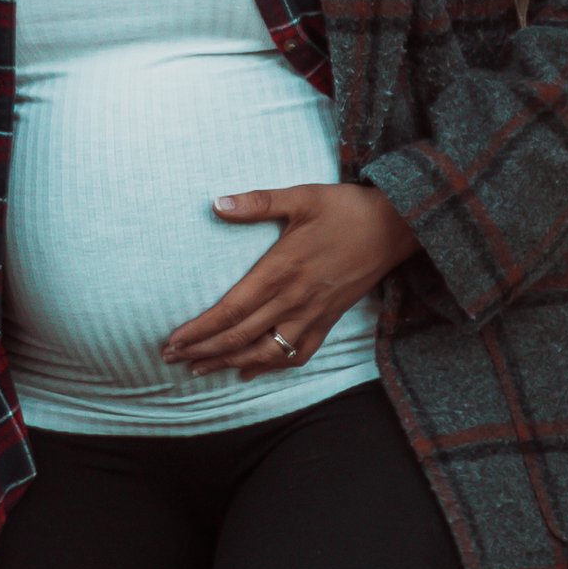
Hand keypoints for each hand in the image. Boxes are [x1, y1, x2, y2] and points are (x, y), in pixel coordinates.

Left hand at [160, 181, 417, 376]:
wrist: (396, 227)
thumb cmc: (346, 209)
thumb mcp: (301, 197)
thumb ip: (257, 202)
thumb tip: (217, 203)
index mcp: (281, 270)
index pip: (230, 310)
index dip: (199, 330)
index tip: (173, 340)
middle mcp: (294, 299)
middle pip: (240, 337)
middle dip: (203, 351)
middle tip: (170, 359)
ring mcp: (313, 314)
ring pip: (266, 352)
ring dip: (230, 363)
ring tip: (200, 369)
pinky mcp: (329, 320)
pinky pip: (298, 354)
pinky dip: (271, 367)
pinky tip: (249, 371)